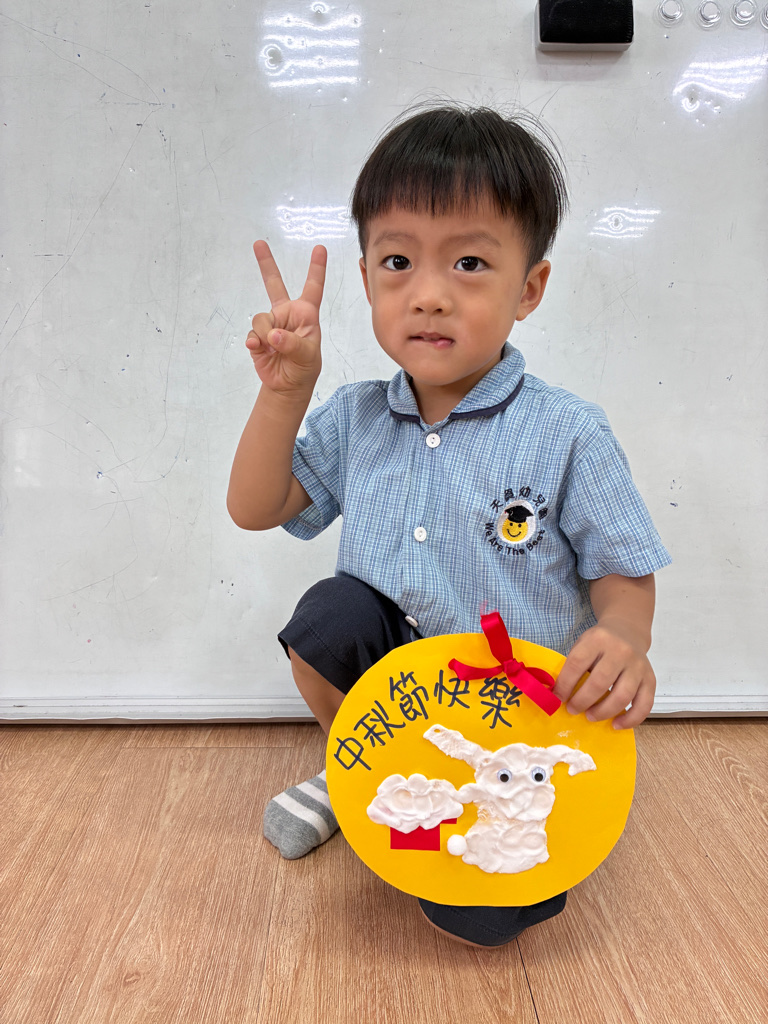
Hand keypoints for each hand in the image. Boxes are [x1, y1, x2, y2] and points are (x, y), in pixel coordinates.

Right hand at [247, 240, 326, 395]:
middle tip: (258, 243)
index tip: (320, 248)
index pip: (313, 287)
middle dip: (266, 263)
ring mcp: (271, 324)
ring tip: (274, 348)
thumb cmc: (304, 367)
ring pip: (261, 318)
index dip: (316, 268)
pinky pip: (252, 333)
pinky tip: (260, 350)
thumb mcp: (307, 356)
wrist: (287, 385)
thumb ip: (292, 343)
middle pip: (274, 284)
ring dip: (266, 334)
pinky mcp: (258, 336)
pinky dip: (255, 342)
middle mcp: (287, 314)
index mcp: (306, 314)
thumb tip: (273, 336)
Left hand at [553, 621, 656, 729]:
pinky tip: (617, 724)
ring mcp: (638, 666)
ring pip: (622, 696)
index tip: (558, 698)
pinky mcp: (650, 679)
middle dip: (582, 701)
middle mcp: (620, 651)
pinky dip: (631, 719)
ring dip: (603, 712)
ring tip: (591, 716)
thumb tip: (561, 696)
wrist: (627, 631)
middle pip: (600, 682)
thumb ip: (574, 666)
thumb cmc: (600, 643)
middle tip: (573, 709)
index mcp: (597, 640)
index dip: (565, 684)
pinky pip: (644, 704)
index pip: (577, 663)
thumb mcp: (583, 644)